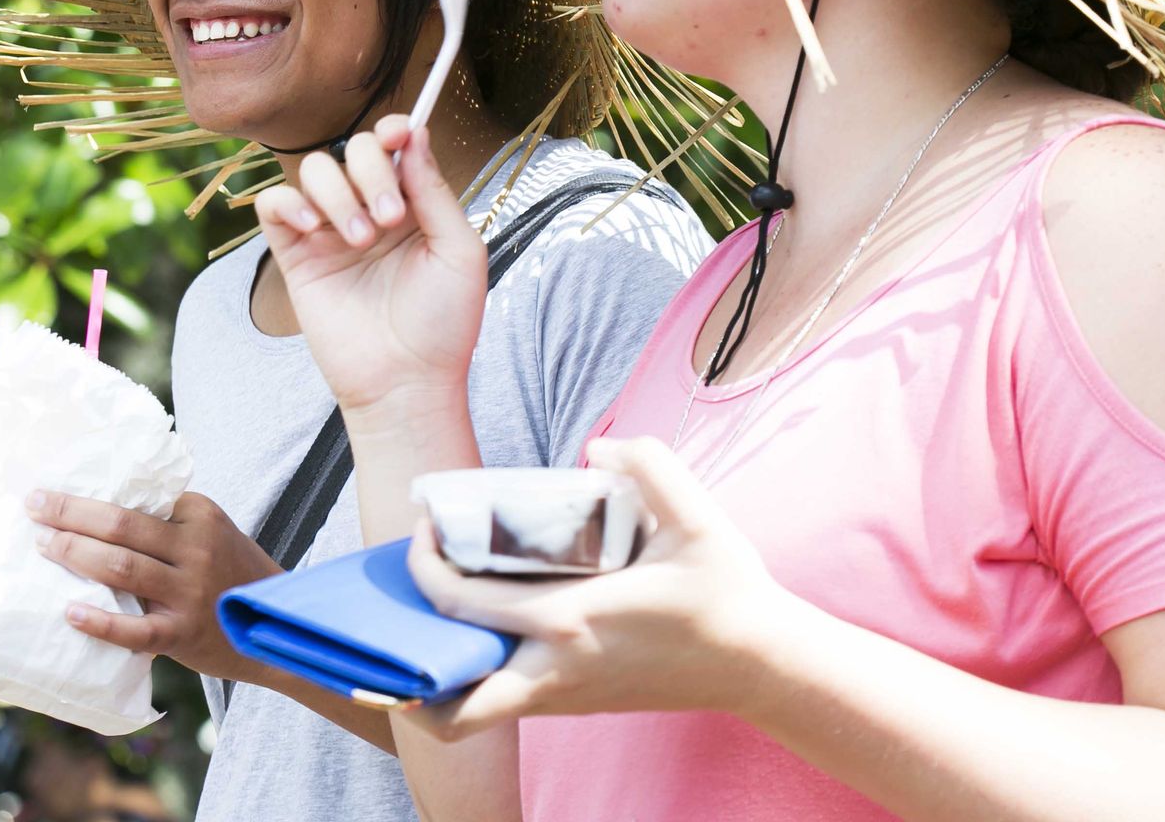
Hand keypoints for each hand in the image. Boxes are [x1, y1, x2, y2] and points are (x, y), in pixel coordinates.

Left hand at [28, 489, 281, 683]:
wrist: (276, 621)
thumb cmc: (230, 572)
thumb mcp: (210, 532)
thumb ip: (168, 523)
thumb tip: (96, 515)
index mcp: (199, 515)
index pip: (137, 500)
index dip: (93, 496)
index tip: (56, 490)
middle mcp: (196, 549)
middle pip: (121, 525)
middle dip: (70, 513)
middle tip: (35, 506)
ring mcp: (189, 593)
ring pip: (122, 568)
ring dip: (75, 554)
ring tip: (44, 546)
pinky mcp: (182, 634)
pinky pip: (134, 630)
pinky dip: (99, 622)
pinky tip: (70, 613)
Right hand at [253, 117, 486, 419]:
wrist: (406, 382)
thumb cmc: (444, 324)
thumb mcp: (459, 251)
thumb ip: (435, 191)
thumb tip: (414, 134)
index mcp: (413, 206)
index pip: (393, 147)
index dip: (394, 130)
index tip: (399, 134)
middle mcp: (369, 210)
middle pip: (353, 149)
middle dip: (370, 171)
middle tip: (389, 219)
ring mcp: (330, 232)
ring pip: (314, 170)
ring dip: (337, 193)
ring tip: (359, 240)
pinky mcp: (296, 256)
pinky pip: (274, 205)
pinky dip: (288, 203)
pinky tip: (314, 228)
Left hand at [401, 437, 805, 740]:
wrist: (760, 663)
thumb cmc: (726, 590)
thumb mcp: (698, 515)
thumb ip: (649, 465)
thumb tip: (596, 451)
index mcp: (571, 620)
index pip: (464, 602)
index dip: (425, 565)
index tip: (423, 529)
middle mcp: (555, 670)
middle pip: (451, 699)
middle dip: (405, 665)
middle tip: (405, 609)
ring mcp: (563, 696)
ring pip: (473, 713)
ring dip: (439, 676)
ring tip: (430, 620)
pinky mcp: (574, 704)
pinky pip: (503, 701)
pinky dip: (476, 678)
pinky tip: (478, 630)